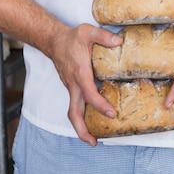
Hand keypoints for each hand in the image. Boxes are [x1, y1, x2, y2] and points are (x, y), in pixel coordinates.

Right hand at [48, 23, 121, 144]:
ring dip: (81, 126)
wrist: (54, 41)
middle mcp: (74, 84)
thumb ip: (103, 36)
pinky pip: (76, 104)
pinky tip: (93, 117)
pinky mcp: (71, 87)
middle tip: (94, 142)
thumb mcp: (87, 31)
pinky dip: (82, 114)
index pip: (89, 95)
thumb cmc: (71, 38)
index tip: (112, 113)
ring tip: (94, 138)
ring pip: (73, 111)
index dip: (100, 106)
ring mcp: (71, 87)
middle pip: (74, 113)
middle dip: (82, 130)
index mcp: (80, 73)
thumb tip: (118, 41)